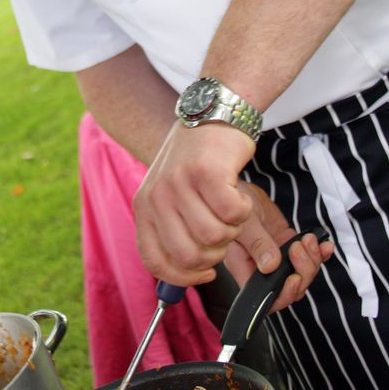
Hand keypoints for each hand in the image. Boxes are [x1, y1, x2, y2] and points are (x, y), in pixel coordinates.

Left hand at [133, 121, 257, 285]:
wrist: (212, 113)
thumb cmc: (198, 160)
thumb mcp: (172, 193)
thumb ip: (173, 230)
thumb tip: (187, 274)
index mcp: (144, 207)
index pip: (155, 261)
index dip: (184, 276)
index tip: (206, 273)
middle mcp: (157, 196)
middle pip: (188, 255)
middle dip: (214, 254)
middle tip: (223, 233)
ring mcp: (180, 183)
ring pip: (214, 237)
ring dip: (233, 229)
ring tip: (231, 208)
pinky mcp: (207, 172)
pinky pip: (232, 213)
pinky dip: (244, 209)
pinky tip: (239, 193)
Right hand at [225, 182, 333, 312]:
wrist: (241, 190)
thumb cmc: (233, 203)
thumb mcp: (244, 222)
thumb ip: (256, 244)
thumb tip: (270, 266)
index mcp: (244, 268)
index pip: (264, 297)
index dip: (283, 294)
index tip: (293, 277)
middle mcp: (260, 268)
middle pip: (288, 289)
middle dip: (302, 272)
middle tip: (300, 248)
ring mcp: (276, 259)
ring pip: (301, 275)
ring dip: (312, 260)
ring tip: (308, 239)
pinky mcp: (286, 247)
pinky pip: (307, 258)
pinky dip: (319, 253)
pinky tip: (323, 244)